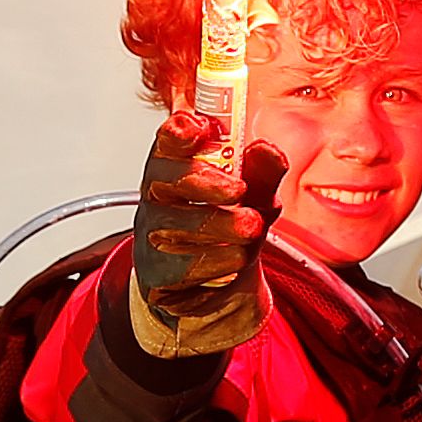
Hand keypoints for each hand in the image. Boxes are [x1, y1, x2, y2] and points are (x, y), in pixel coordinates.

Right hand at [131, 111, 286, 353]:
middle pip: (165, 177)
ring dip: (224, 225)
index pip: (168, 142)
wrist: (218, 293)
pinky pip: (187, 264)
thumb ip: (264, 174)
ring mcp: (153, 237)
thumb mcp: (256, 200)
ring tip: (252, 228)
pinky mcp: (158, 274)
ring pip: (179, 223)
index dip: (179, 131)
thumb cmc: (228, 233)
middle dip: (204, 180)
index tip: (199, 128)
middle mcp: (158, 199)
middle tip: (239, 189)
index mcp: (178, 169)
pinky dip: (223, 260)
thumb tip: (268, 149)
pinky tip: (236, 258)